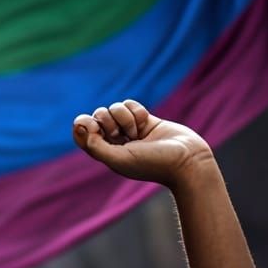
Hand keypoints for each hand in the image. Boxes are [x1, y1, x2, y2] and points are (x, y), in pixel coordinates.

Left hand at [72, 99, 213, 188]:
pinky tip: (146, 124)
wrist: (187, 161)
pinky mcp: (144, 119)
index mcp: (105, 152)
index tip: (94, 126)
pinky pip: (130, 104)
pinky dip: (136, 111)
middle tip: (122, 135)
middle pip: (98, 116)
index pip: (82, 131)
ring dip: (125, 117)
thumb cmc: (153, 164)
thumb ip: (95, 145)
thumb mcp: (119, 159)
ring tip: (138, 133)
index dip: (84, 124)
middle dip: (108, 120)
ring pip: (114, 108)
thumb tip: (79, 126)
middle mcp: (115, 140)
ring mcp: (130, 129)